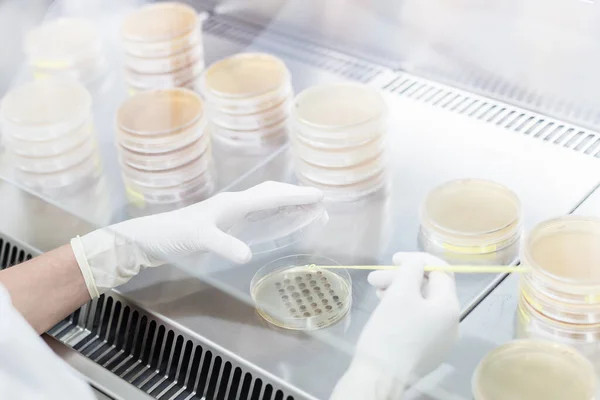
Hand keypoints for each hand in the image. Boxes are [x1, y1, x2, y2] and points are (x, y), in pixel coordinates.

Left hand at [71, 181, 322, 297]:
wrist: (150, 237)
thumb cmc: (173, 235)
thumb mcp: (199, 240)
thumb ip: (224, 245)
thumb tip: (249, 255)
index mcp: (232, 203)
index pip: (270, 197)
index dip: (295, 196)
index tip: (318, 195)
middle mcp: (233, 203)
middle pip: (270, 192)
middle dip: (294, 194)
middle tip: (317, 200)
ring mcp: (228, 211)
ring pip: (263, 200)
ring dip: (284, 201)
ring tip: (303, 207)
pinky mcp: (224, 221)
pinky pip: (256, 212)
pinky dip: (272, 212)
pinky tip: (274, 220)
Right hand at [330, 252, 459, 399]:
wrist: (381, 377)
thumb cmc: (391, 331)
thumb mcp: (401, 292)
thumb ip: (412, 269)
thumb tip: (417, 263)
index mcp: (450, 308)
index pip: (441, 271)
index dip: (418, 260)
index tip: (394, 259)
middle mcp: (451, 324)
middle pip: (429, 288)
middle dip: (402, 278)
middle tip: (375, 278)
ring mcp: (439, 340)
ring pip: (421, 305)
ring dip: (399, 292)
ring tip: (376, 291)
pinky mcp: (426, 351)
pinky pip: (418, 321)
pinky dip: (402, 309)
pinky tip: (384, 308)